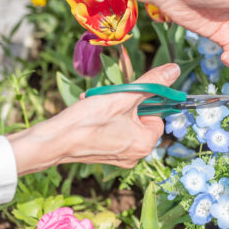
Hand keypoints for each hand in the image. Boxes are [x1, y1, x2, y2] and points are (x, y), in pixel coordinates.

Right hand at [7, 63, 179, 174]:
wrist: (54, 141)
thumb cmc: (89, 120)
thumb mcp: (124, 95)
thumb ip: (152, 83)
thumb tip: (174, 70)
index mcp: (146, 144)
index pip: (157, 115)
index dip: (142, 101)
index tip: (125, 96)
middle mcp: (136, 155)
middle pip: (140, 119)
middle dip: (124, 104)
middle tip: (109, 99)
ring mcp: (119, 158)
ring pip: (124, 124)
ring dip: (112, 109)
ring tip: (95, 105)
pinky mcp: (105, 157)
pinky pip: (112, 133)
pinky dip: (104, 121)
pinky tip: (88, 114)